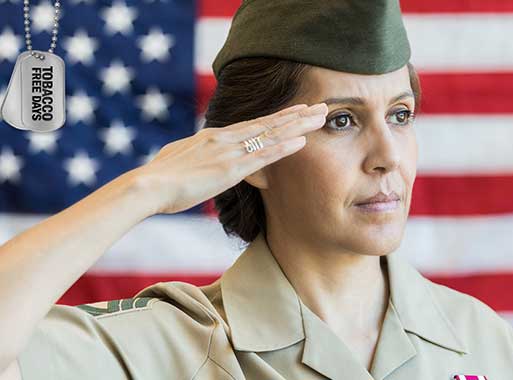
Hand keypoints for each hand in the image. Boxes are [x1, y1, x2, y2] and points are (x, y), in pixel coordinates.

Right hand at [132, 103, 327, 214]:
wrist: (148, 186)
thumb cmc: (159, 178)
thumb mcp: (179, 159)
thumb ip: (195, 156)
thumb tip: (196, 158)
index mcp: (213, 136)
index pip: (253, 123)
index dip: (277, 117)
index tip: (296, 110)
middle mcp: (225, 138)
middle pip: (268, 122)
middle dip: (296, 114)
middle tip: (320, 106)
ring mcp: (229, 151)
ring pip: (271, 134)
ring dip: (298, 125)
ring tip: (321, 117)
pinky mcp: (231, 168)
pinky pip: (263, 155)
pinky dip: (284, 147)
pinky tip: (302, 141)